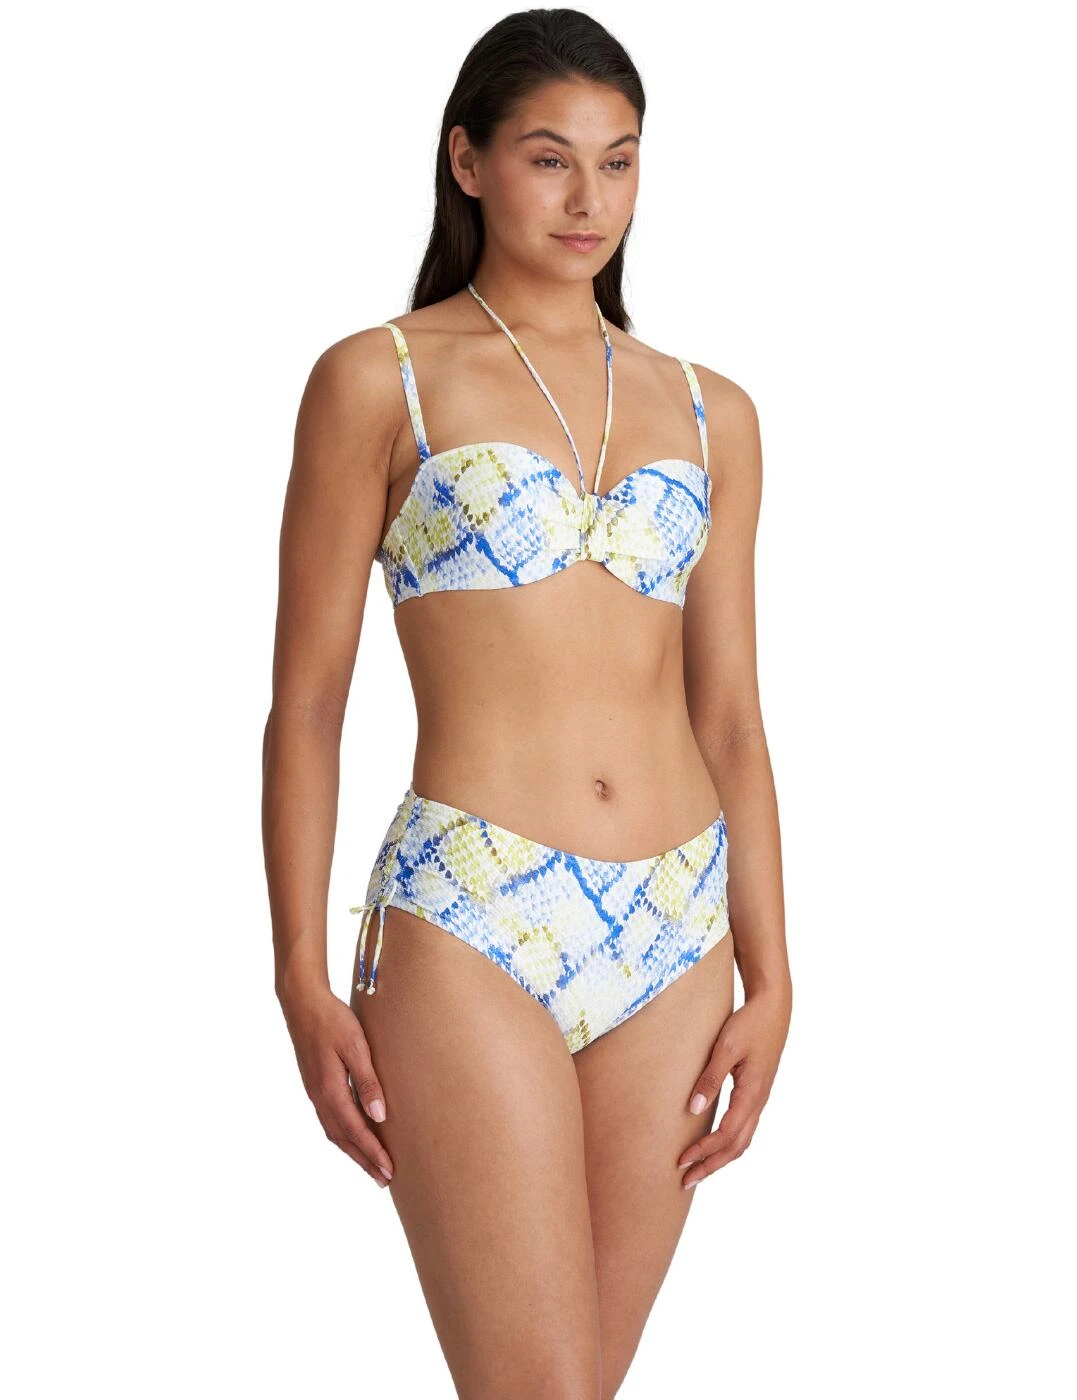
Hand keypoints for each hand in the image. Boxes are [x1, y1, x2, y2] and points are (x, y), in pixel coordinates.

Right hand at [279, 984, 395, 1187]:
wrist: (302, 1002)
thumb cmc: (332, 1020)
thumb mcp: (355, 1046)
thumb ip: (367, 1081)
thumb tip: (379, 1116)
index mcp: (330, 1091)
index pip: (356, 1131)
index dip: (373, 1153)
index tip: (389, 1171)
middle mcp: (319, 1097)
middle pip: (344, 1139)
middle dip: (364, 1161)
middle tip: (383, 1180)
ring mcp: (314, 1092)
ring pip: (335, 1132)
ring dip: (353, 1151)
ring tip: (371, 1165)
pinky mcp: (314, 1085)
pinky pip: (330, 1120)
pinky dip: (343, 1135)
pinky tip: (352, 1136)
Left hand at [678, 983, 791, 1188]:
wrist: (773, 1008)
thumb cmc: (749, 1024)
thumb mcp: (726, 1048)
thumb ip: (710, 1079)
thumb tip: (693, 1109)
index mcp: (752, 1094)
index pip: (726, 1135)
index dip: (703, 1151)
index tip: (681, 1161)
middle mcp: (758, 1102)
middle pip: (736, 1147)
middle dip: (711, 1165)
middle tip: (686, 1180)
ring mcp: (760, 1099)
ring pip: (742, 1140)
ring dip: (720, 1157)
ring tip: (699, 1169)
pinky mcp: (757, 1092)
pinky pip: (744, 1127)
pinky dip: (729, 1143)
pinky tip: (715, 1143)